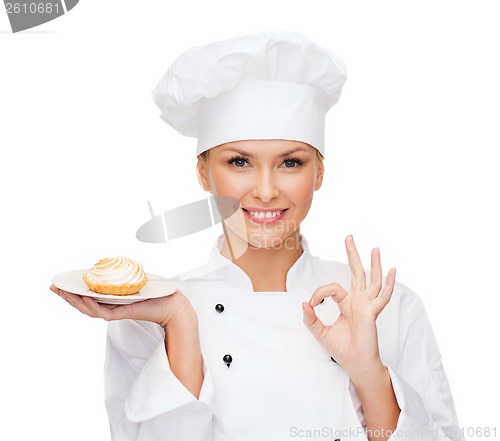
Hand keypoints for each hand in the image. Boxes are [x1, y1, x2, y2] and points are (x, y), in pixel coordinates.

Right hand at [50, 285, 196, 330]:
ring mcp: (116, 311)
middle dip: (67, 296)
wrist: (172, 304)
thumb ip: (123, 274)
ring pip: (90, 309)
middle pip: (83, 304)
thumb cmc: (156, 292)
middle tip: (53, 287)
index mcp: (111, 300)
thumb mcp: (135, 279)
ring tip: (63, 293)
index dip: (72, 292)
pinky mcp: (123, 314)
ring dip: (75, 301)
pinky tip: (84, 298)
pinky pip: (103, 312)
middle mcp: (111, 307)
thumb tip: (113, 261)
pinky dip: (92, 306)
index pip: (87, 297)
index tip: (58, 285)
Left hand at [302, 235, 395, 379]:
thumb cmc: (342, 349)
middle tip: (348, 237)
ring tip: (374, 248)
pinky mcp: (372, 313)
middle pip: (356, 272)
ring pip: (372, 280)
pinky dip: (389, 284)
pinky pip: (382, 297)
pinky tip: (393, 271)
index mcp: (347, 303)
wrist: (356, 365)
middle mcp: (358, 301)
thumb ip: (310, 319)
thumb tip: (303, 303)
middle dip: (352, 254)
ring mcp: (367, 306)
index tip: (312, 304)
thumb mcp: (320, 332)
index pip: (332, 287)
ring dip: (373, 264)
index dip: (319, 292)